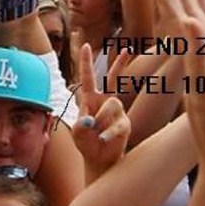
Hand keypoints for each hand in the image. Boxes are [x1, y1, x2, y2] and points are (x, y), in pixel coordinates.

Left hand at [72, 43, 130, 175]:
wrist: (98, 160)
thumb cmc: (86, 143)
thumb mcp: (77, 133)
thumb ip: (80, 125)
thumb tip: (91, 120)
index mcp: (90, 99)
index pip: (88, 78)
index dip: (86, 62)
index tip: (86, 45)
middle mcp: (105, 102)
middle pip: (113, 79)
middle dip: (120, 64)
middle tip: (127, 49)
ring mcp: (117, 112)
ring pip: (112, 104)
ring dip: (101, 118)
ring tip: (96, 132)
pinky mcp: (125, 124)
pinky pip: (118, 124)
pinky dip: (108, 133)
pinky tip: (103, 139)